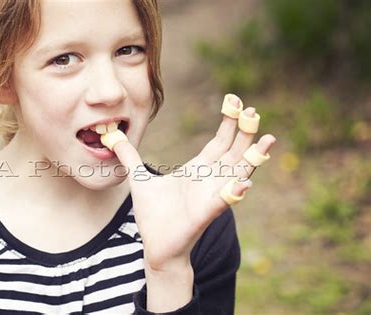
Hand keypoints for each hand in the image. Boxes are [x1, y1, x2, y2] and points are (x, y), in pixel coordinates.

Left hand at [113, 95, 275, 271]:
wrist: (156, 245)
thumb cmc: (153, 214)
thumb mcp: (138, 178)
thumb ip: (129, 156)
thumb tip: (112, 137)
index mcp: (198, 169)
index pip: (219, 141)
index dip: (228, 123)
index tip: (234, 101)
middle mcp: (210, 179)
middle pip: (234, 151)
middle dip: (244, 132)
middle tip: (253, 111)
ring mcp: (211, 195)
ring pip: (238, 172)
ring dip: (253, 157)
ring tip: (267, 139)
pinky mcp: (204, 213)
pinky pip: (223, 202)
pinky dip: (234, 192)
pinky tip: (243, 182)